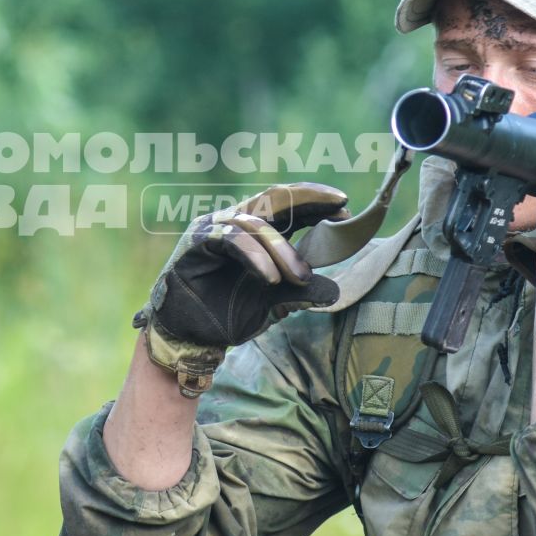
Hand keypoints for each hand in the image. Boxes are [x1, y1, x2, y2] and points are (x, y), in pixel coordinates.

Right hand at [136, 182, 347, 395]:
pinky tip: (271, 279)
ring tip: (300, 279)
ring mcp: (214, 228)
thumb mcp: (272, 305)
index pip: (290, 207)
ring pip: (256, 224)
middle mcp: (234, 222)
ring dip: (283, 250)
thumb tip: (334, 291)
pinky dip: (255, 258)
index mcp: (255, 232)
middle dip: (310, 199)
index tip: (347, 209)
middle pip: (276, 198)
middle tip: (339, 205)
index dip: (318, 204)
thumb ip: (299, 293)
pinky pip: (232, 240)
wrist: (188, 336)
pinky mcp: (197, 241)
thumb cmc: (226, 314)